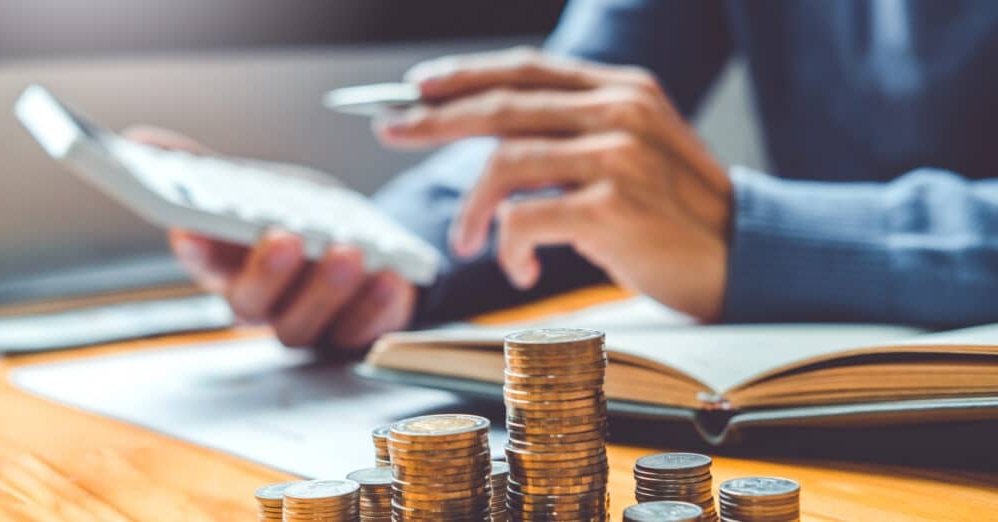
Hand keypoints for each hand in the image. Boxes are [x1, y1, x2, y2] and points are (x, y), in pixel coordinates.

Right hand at [124, 126, 415, 348]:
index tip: (194, 227)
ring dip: (326, 289)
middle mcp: (261, 304)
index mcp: (227, 266)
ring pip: (303, 324)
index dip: (194, 247)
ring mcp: (306, 324)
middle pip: (250, 304)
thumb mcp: (256, 188)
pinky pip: (360, 332)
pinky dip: (376, 305)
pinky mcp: (351, 334)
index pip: (200, 261)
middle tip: (287, 237)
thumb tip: (141, 140)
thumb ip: (205, 170)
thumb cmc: (296, 220)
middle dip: (267, 272)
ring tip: (348, 251)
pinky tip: (390, 276)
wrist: (361, 249)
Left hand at [375, 48, 731, 320]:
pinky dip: (507, 247)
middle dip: (434, 118)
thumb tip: (495, 144)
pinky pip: (525, 218)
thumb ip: (573, 137)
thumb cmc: (675, 216)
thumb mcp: (631, 154)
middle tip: (392, 130)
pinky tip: (517, 269)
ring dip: (473, 208)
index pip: (526, 70)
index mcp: (621, 91)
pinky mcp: (613, 206)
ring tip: (467, 240)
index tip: (417, 86)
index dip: (465, 74)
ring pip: (504, 162)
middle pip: (501, 104)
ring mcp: (618, 155)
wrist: (742, 261)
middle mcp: (620, 111)